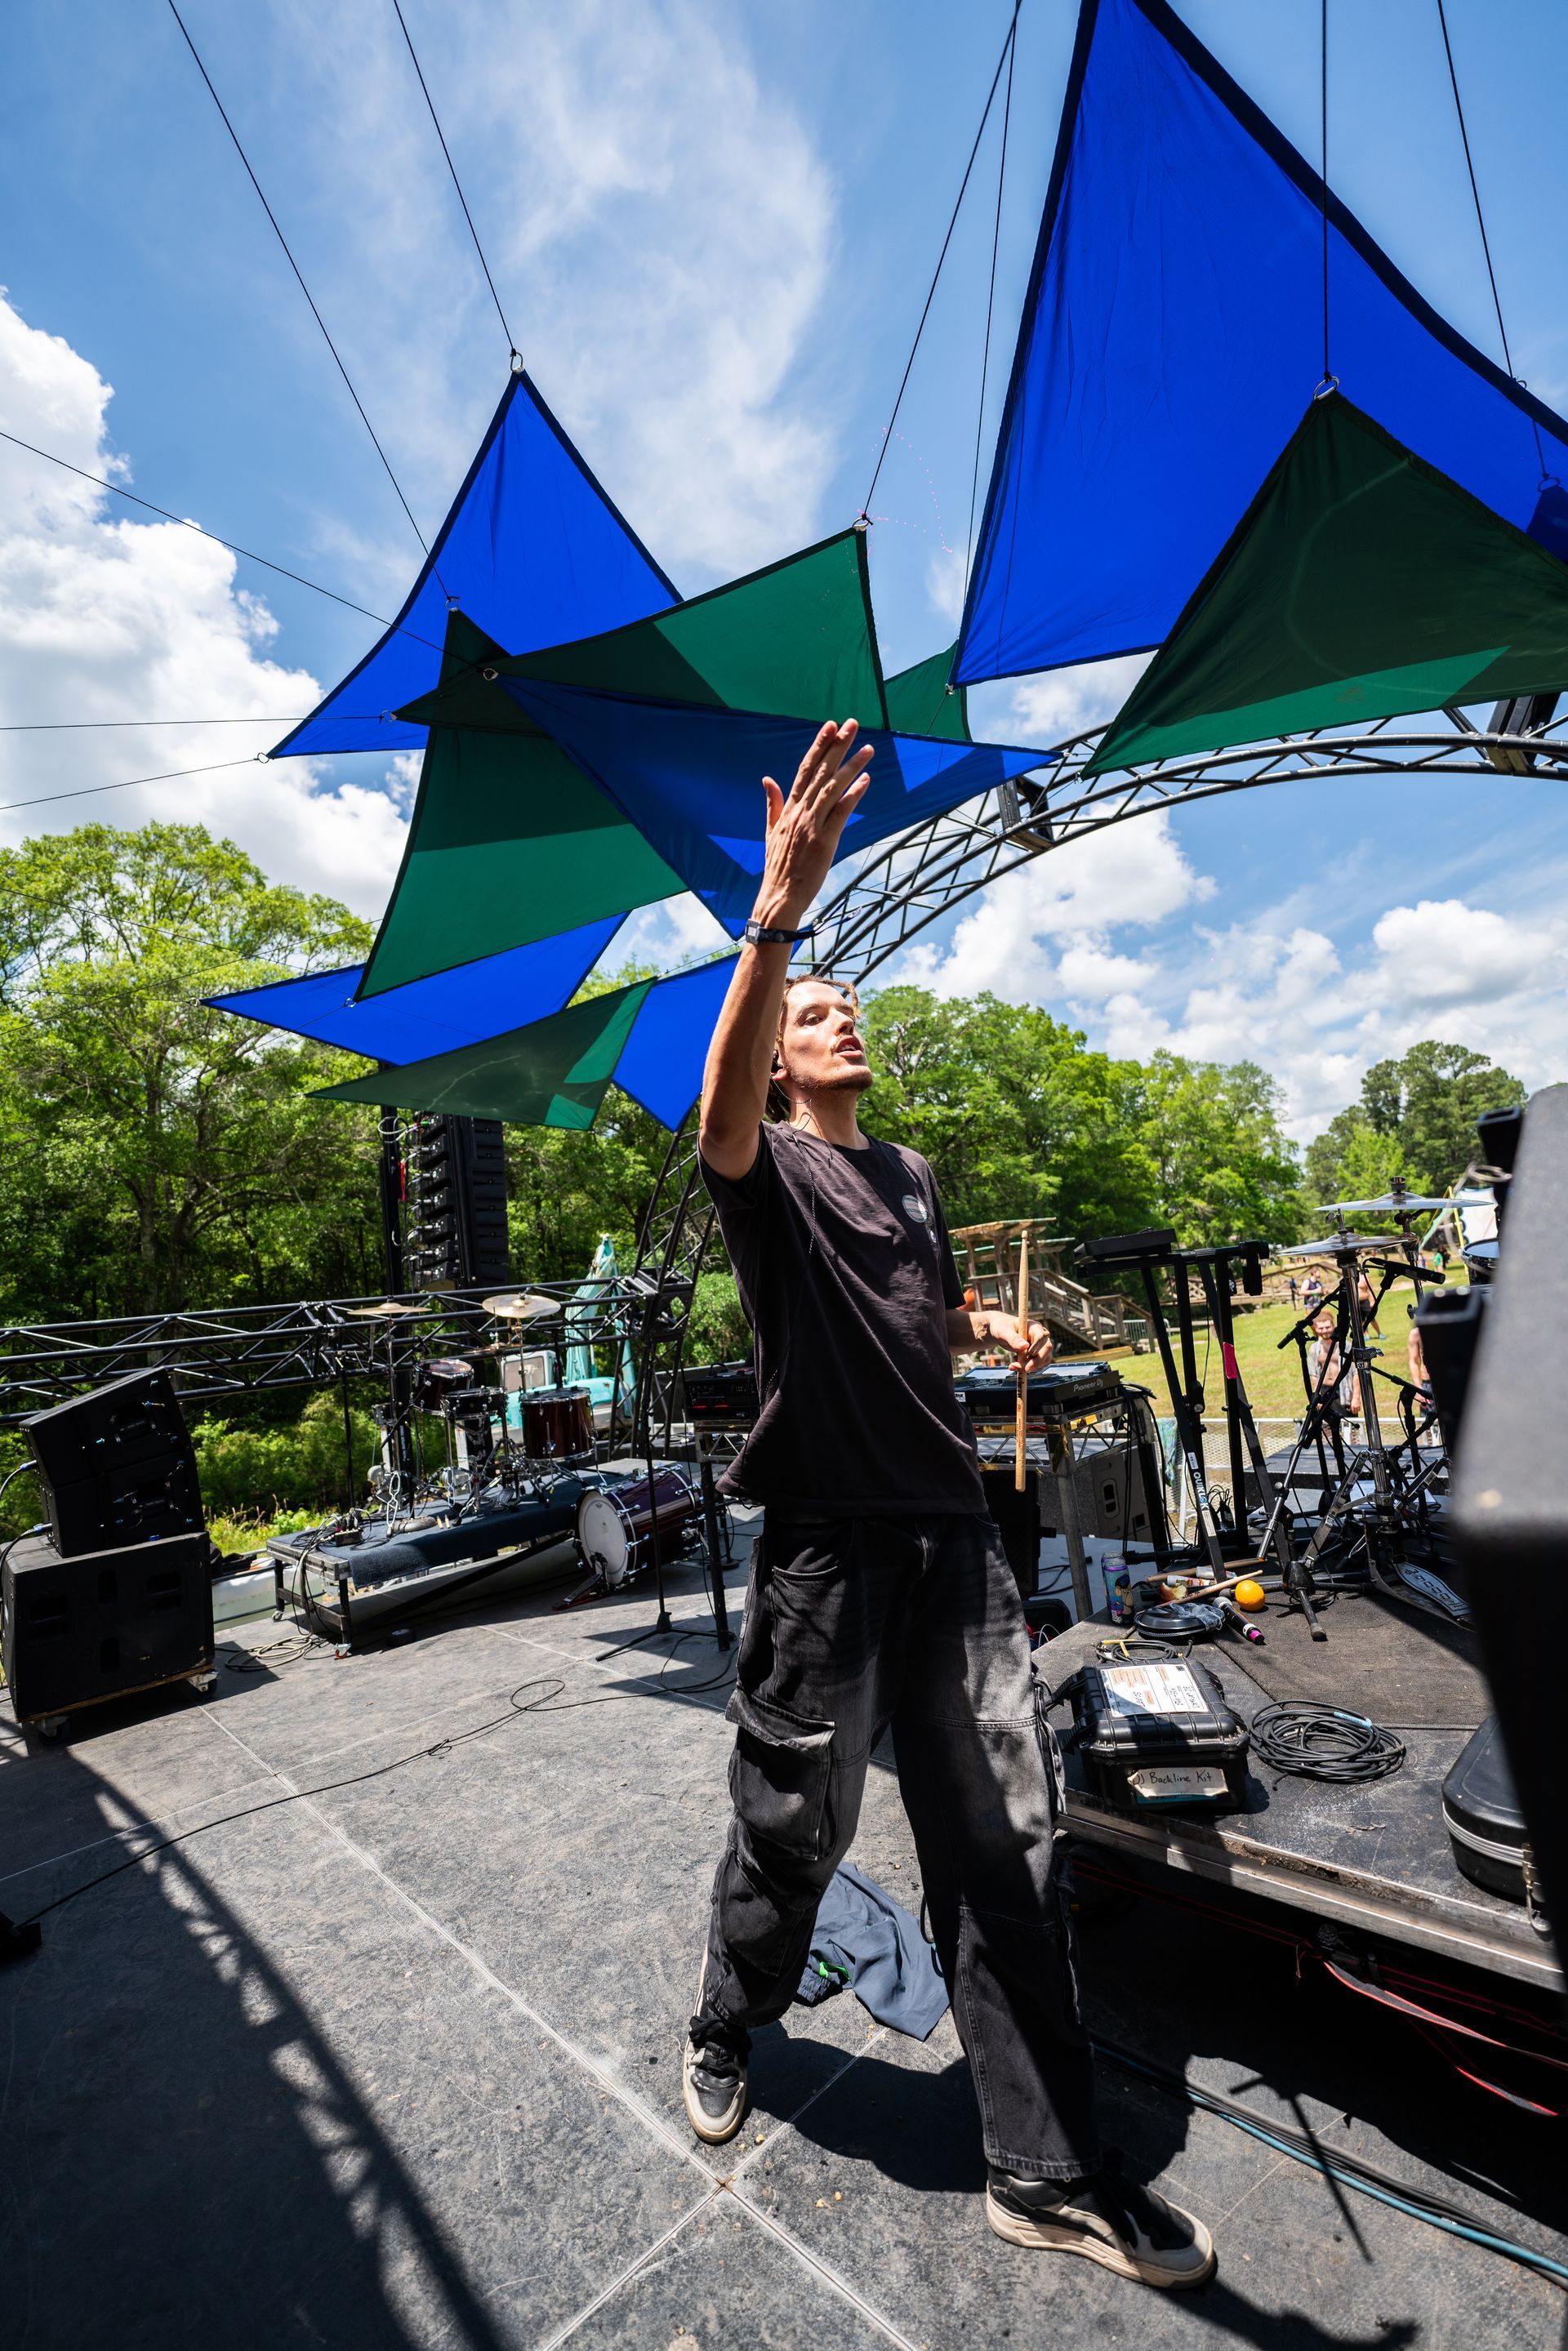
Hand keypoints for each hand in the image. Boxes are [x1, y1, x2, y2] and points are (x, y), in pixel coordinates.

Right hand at [752, 720, 874, 927]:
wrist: (779, 895)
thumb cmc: (778, 866)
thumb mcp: (770, 831)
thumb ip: (772, 803)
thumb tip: (767, 779)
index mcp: (789, 808)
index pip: (805, 769)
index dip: (818, 746)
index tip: (831, 726)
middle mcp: (800, 812)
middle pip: (821, 772)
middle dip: (837, 746)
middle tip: (852, 724)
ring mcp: (811, 825)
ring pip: (832, 788)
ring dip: (851, 766)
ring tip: (868, 749)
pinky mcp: (824, 841)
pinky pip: (840, 813)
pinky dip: (853, 795)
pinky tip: (866, 780)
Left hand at [989, 1314, 1051, 1371]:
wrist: (1000, 1331)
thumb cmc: (1001, 1327)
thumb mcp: (1004, 1332)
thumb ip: (1013, 1338)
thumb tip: (1024, 1346)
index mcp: (1035, 1327)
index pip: (1043, 1340)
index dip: (1038, 1354)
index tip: (1027, 1366)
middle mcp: (1041, 1336)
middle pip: (1046, 1352)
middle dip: (1034, 1364)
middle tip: (1016, 1368)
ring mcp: (1040, 1346)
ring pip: (1043, 1361)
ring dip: (1029, 1367)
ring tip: (1012, 1366)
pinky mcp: (1037, 1354)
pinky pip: (1037, 1364)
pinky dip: (1027, 1368)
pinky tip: (1015, 1364)